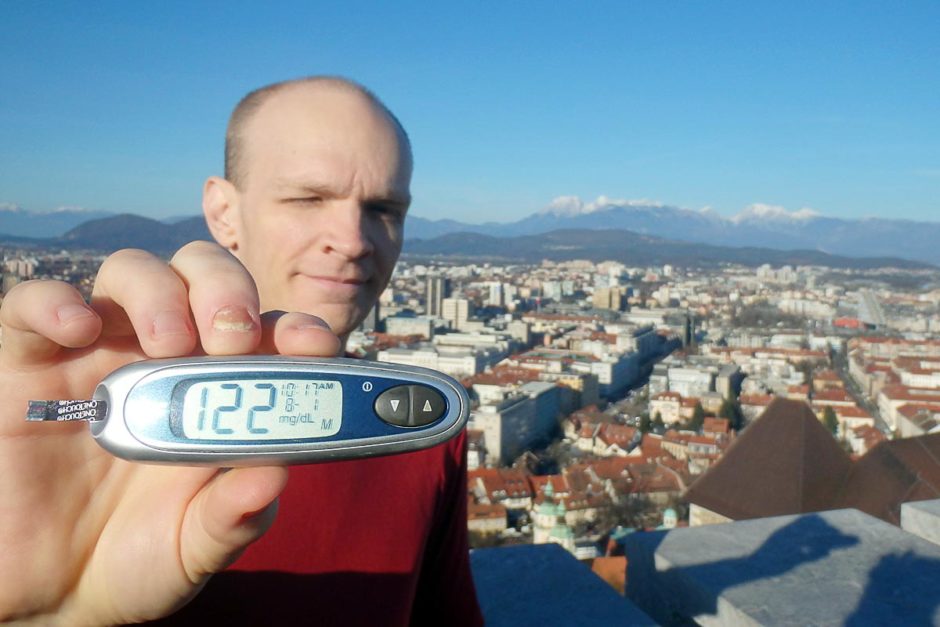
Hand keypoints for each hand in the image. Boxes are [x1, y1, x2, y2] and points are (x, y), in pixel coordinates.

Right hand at [0, 242, 340, 624]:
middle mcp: (168, 357)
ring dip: (161, 293)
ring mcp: (100, 353)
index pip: (269, 332)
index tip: (311, 346)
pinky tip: (79, 330)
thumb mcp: (197, 546)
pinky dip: (57, 303)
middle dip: (227, 293)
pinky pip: (34, 305)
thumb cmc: (140, 556)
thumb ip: (235, 515)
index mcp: (223, 390)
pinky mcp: (30, 363)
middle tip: (231, 339)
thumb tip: (274, 476)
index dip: (297, 328)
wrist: (54, 592)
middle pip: (205, 277)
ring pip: (133, 272)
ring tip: (168, 343)